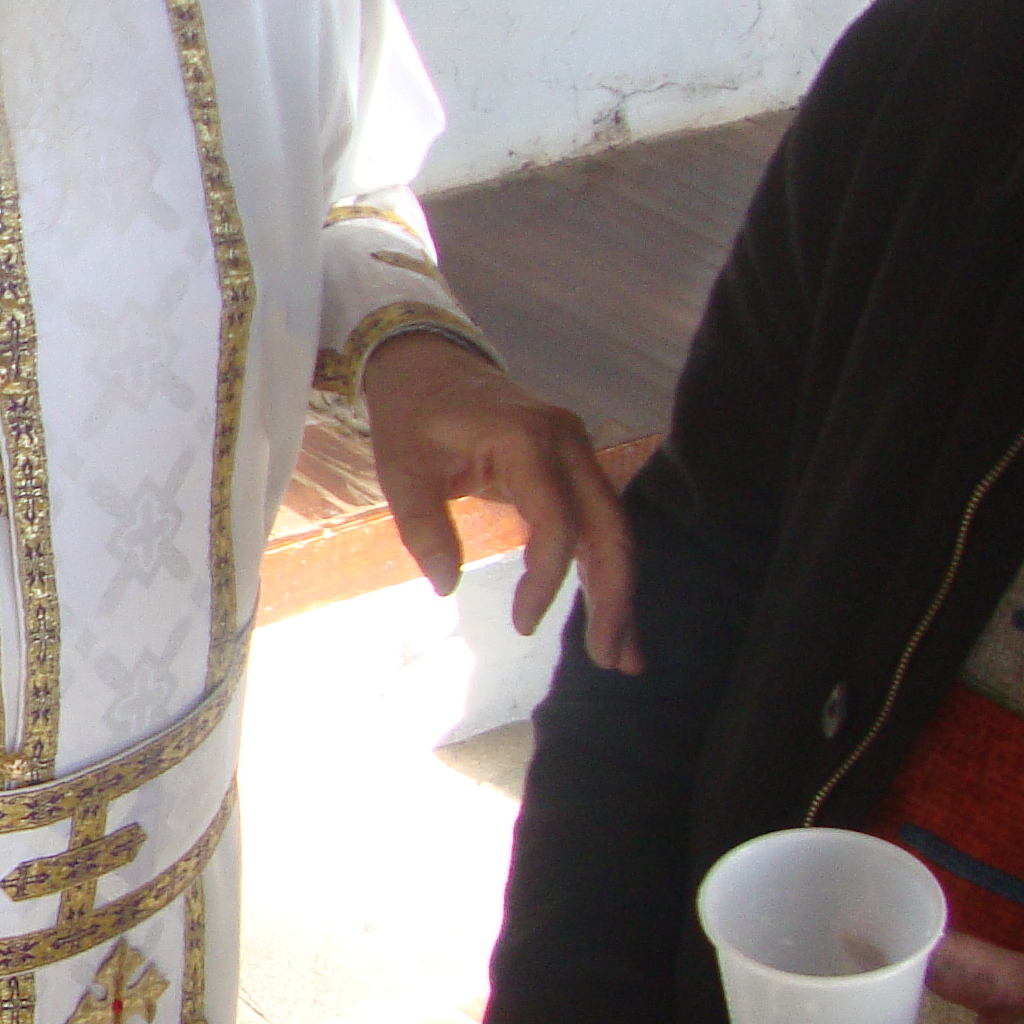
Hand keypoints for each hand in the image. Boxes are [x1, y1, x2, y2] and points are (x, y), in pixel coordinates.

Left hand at [361, 330, 640, 673]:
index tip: (523, 623)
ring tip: (622, 655)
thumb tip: (447, 586)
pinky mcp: (574, 467)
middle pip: (609, 527)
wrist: (427, 363)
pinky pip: (598, 522)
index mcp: (526, 439)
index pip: (557, 519)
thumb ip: (422, 525)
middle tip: (612, 660)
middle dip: (614, 596)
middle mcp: (567, 444)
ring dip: (620, 591)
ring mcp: (577, 453)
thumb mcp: (400, 468)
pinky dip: (606, 568)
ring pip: (614, 529)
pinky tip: (609, 612)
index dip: (547, 577)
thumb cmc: (412, 415)